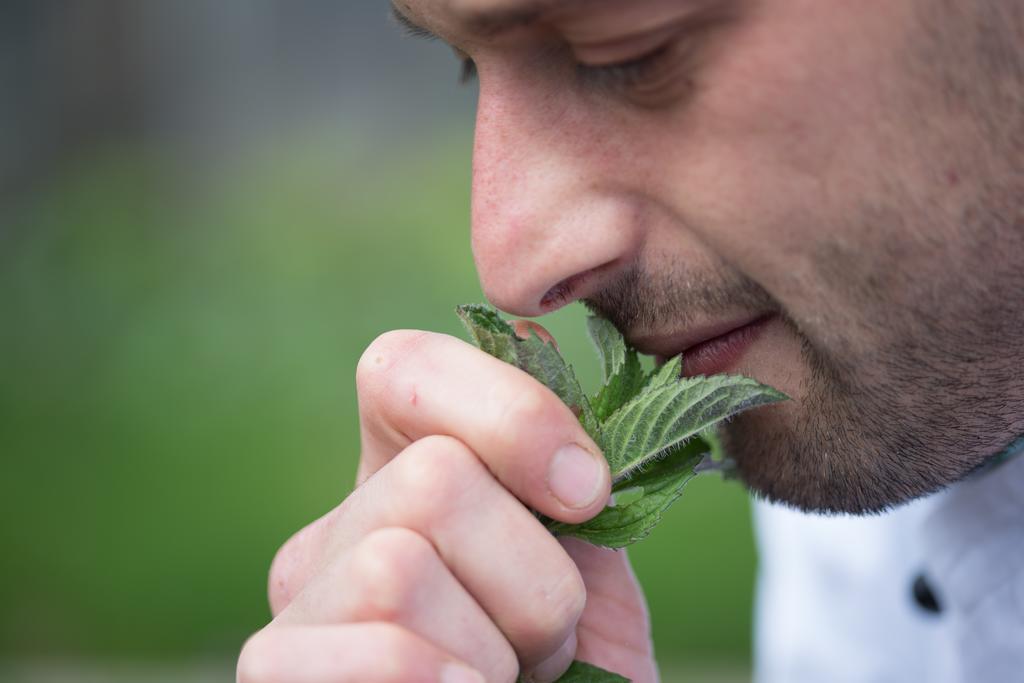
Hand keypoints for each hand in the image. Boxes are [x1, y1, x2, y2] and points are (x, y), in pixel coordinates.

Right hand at [237, 328, 659, 682]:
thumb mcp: (583, 555)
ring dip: (499, 649)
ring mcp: (294, 610)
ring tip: (500, 681)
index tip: (587, 492)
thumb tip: (537, 358)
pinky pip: (387, 657)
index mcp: (398, 485)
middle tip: (540, 643)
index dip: (511, 414)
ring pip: (396, 567)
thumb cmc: (573, 670)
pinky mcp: (271, 672)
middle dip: (530, 577)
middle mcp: (330, 535)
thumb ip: (556, 469)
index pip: (404, 369)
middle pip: (430, 478)